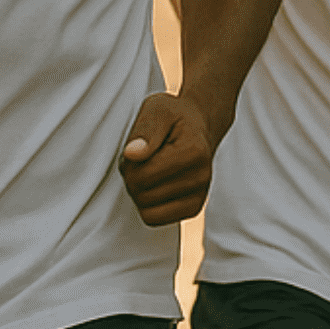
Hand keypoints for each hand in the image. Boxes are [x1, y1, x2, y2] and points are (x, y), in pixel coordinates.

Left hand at [119, 91, 217, 226]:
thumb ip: (145, 130)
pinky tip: (155, 186)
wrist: (200, 126)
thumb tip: (132, 154)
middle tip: (142, 159)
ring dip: (139, 191)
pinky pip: (154, 219)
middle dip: (132, 177)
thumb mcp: (157, 109)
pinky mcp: (194, 208)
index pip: (141, 176)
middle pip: (142, 195)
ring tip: (149, 170)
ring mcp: (200, 195)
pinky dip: (147, 205)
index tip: (136, 148)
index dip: (128, 164)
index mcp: (194, 152)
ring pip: (146, 210)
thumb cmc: (175, 117)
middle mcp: (202, 177)